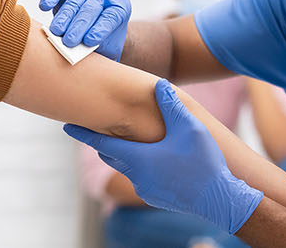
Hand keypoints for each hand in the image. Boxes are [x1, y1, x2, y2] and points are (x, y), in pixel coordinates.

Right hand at [39, 0, 130, 60]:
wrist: (99, 28)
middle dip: (78, 26)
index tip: (89, 41)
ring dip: (63, 18)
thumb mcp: (108, 47)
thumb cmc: (105, 41)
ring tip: (56, 32)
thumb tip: (81, 55)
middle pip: (90, 9)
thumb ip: (99, 49)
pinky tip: (44, 6)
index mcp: (120, 7)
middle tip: (69, 41)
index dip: (100, 29)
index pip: (111, 17)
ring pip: (73, 3)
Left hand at [64, 80, 263, 233]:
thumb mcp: (189, 127)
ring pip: (127, 167)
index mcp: (138, 157)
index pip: (100, 142)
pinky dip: (141, 166)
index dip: (82, 133)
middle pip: (112, 154)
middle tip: (98, 126)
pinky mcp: (155, 197)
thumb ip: (171, 105)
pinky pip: (141, 178)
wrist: (219, 200)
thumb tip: (157, 84)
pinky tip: (156, 159)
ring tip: (129, 140)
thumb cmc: (203, 162)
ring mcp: (145, 189)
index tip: (65, 125)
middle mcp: (136, 175)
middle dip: (104, 141)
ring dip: (125, 153)